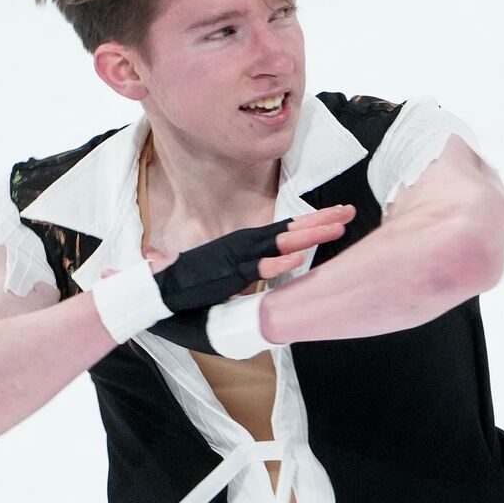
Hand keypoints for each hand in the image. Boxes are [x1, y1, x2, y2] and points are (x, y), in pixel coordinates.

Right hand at [141, 204, 355, 355]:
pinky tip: (299, 258)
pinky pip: (257, 268)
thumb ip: (244, 271)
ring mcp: (237, 259)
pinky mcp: (227, 274)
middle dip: (321, 220)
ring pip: (280, 242)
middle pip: (289, 230)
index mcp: (245, 246)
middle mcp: (244, 248)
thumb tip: (265, 266)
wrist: (154, 292)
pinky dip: (278, 262)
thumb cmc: (188, 287)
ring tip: (337, 227)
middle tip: (349, 210)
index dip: (310, 222)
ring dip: (309, 234)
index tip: (337, 215)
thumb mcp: (224, 278)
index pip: (282, 231)